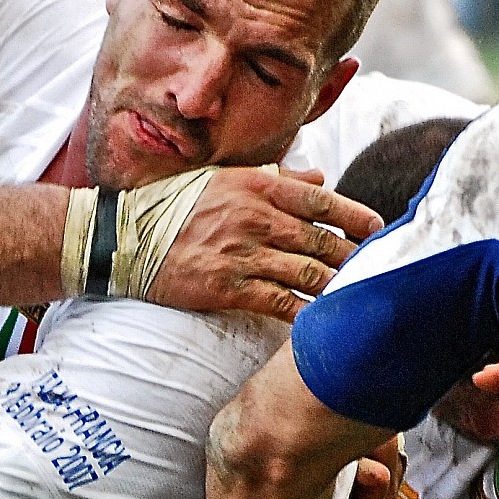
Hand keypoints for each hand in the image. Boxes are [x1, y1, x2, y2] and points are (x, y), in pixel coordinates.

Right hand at [146, 168, 382, 324]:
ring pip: (307, 274)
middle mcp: (254, 219)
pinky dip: (304, 313)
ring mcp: (241, 255)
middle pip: (321, 241)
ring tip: (352, 295)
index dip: (357, 217)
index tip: (377, 230)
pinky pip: (279, 302)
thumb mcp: (223, 179)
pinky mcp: (226, 288)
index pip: (322, 202)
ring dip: (334, 287)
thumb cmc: (172, 206)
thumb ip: (276, 179)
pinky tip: (319, 319)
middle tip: (372, 269)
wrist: (121, 239)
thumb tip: (319, 179)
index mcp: (257, 187)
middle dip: (352, 258)